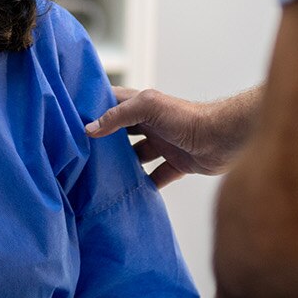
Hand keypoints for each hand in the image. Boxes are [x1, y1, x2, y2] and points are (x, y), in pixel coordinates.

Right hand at [85, 87, 255, 188]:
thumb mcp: (148, 108)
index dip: (94, 107)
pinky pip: (157, 177)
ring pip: (137, 156)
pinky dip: (146, 185)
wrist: (224, 138)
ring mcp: (165, 144)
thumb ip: (119, 116)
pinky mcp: (178, 164)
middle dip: (104, 141)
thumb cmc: (187, 117)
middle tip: (81, 155)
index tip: (72, 119)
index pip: (113, 102)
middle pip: (122, 132)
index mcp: (143, 105)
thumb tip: (90, 129)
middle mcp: (152, 123)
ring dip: (123, 166)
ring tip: (100, 178)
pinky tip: (131, 194)